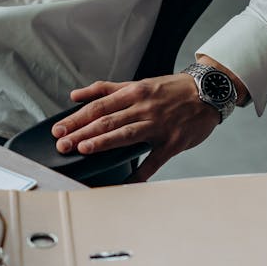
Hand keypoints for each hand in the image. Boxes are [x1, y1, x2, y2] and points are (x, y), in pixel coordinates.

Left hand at [51, 72, 220, 181]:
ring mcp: (158, 125)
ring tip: (83, 150)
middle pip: (107, 120)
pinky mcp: (173, 142)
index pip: (97, 106)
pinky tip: (128, 182)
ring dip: (103, 143)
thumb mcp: (137, 84)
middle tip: (63, 144)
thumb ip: (105, 90)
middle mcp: (143, 107)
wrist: (207, 91)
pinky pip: (154, 160)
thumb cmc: (169, 90)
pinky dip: (141, 172)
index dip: (76, 118)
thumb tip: (76, 95)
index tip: (58, 130)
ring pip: (125, 134)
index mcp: (132, 93)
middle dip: (81, 132)